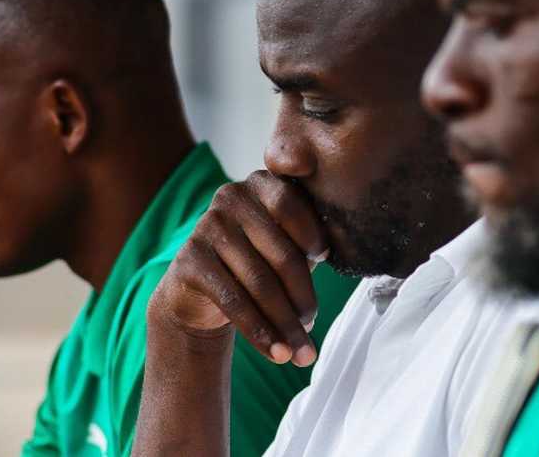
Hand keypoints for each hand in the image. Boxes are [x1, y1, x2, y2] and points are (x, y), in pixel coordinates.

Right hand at [149, 171, 328, 366]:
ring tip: (301, 353)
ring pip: (259, 282)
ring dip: (284, 324)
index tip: (327, 260)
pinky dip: (258, 332)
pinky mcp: (188, 259)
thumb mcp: (288, 244)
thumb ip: (312, 240)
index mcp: (261, 184)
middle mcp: (230, 197)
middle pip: (280, 252)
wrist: (202, 291)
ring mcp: (206, 226)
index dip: (312, 234)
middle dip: (303, 297)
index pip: (292, 204)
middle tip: (314, 325)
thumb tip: (351, 254)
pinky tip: (275, 353)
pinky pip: (232, 300)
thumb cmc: (259, 261)